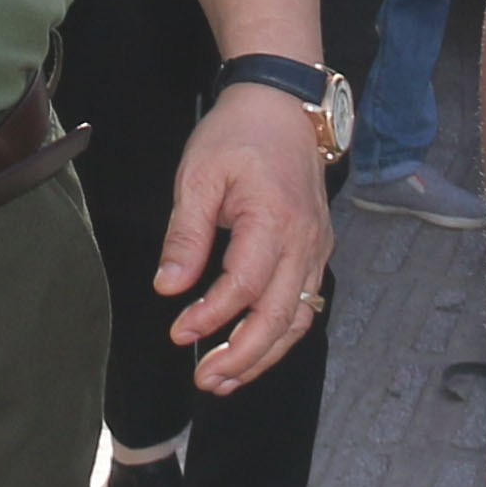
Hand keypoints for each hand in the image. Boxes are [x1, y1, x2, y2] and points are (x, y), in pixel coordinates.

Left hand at [158, 85, 334, 391]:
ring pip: (298, 319)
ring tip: (224, 380)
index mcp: (273, 220)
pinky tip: (250, 351)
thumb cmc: (236, 136)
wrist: (282, 106)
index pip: (245, 286)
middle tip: (205, 379)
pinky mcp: (316, 251)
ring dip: (263, 356)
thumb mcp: (198, 175)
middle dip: (242, 356)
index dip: (212, 316)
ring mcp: (316, 248)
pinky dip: (279, 334)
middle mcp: (304, 241)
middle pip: (280, 316)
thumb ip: (186, 234)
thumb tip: (169, 287)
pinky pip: (304, 304)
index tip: (178, 332)